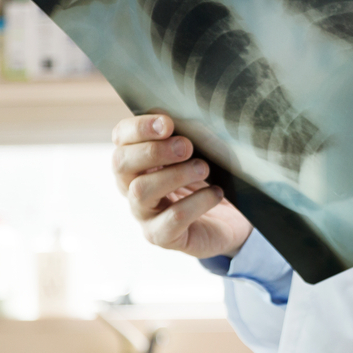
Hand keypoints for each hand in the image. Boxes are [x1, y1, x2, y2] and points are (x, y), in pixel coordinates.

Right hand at [111, 115, 251, 258]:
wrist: (230, 220)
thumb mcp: (200, 152)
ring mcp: (144, 214)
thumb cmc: (210, 179)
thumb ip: (187, 135)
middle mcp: (132, 186)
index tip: (167, 123)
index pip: (121, 137)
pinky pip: (172, 218)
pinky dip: (197, 201)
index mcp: (138, 159)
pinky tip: (216, 193)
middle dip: (154, 150)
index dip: (139, 127)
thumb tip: (189, 117)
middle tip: (186, 146)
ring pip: (141, 191)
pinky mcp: (162, 236)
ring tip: (204, 168)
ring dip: (175, 174)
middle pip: (121, 163)